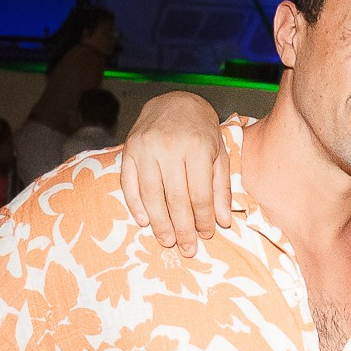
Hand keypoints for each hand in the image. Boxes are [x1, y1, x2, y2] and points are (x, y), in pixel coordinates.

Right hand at [120, 92, 233, 250]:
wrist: (175, 101)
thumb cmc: (201, 131)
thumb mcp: (219, 155)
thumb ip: (221, 187)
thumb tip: (223, 220)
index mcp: (197, 147)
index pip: (199, 194)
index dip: (203, 219)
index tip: (206, 235)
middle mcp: (169, 147)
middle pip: (175, 198)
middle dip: (183, 228)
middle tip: (187, 249)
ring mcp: (145, 148)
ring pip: (151, 194)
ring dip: (159, 222)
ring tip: (168, 241)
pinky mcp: (128, 150)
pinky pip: (128, 183)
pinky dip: (135, 205)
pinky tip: (144, 222)